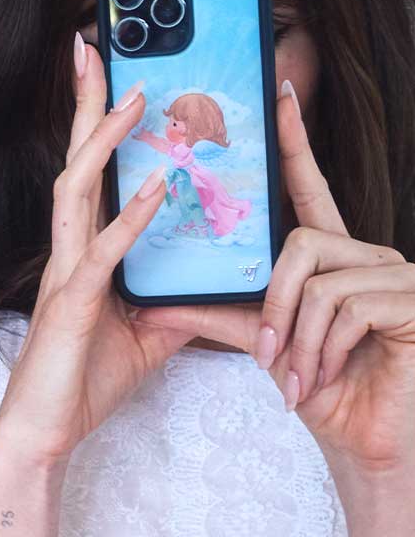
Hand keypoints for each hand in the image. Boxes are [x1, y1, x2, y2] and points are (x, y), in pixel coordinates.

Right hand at [0, 39, 196, 472]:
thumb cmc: (80, 383)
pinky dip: (130, 217)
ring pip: (75, 191)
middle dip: (83, 103)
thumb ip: (175, 306)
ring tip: (130, 96)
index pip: (88, 174)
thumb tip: (215, 290)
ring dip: (102, 140)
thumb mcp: (148, 338)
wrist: (42, 433)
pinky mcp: (71, 305)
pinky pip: (102, 252)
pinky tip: (155, 187)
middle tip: (95, 45)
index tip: (108, 73)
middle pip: (73, 162)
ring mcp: (65, 275)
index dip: (94, 122)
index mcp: (80, 254)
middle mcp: (67, 253)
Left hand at [141, 83, 414, 477]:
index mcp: (334, 255)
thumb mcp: (264, 345)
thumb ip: (214, 315)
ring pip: (319, 281)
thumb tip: (149, 302)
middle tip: (273, 357)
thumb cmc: (323, 389)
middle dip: (275, 307)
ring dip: (299, 341)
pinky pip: (347, 307)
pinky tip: (327, 378)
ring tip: (302, 379)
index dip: (295, 142)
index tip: (277, 93)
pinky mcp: (413, 300)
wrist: (368, 443)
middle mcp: (368, 252)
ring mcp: (396, 273)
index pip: (309, 189)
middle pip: (299, 243)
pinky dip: (324, 350)